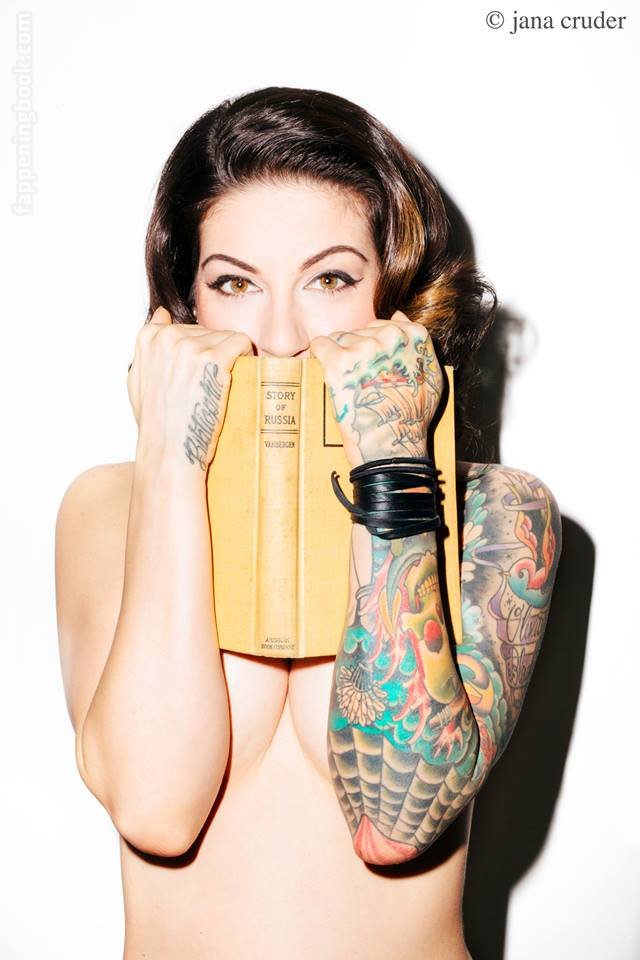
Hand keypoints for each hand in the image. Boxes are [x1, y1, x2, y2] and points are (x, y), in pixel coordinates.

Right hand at [127, 307, 252, 469]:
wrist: (171, 451)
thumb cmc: (158, 423)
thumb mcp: (138, 380)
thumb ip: (147, 345)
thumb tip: (161, 313)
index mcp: (148, 339)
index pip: (184, 326)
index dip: (197, 350)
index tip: (199, 375)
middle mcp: (166, 338)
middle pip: (207, 332)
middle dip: (214, 355)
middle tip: (211, 388)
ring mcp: (189, 348)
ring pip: (226, 337)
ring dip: (231, 359)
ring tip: (224, 387)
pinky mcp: (213, 360)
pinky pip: (241, 342)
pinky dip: (247, 356)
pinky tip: (243, 374)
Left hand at [310, 311, 443, 467]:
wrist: (391, 444)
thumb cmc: (413, 416)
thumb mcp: (432, 376)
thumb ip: (419, 344)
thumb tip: (399, 316)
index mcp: (414, 335)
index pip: (384, 324)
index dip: (374, 344)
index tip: (371, 365)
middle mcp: (390, 336)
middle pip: (361, 330)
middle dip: (356, 350)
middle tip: (359, 378)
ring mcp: (363, 348)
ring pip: (340, 338)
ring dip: (339, 356)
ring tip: (348, 382)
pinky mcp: (339, 362)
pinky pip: (320, 345)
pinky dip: (319, 356)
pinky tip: (326, 371)